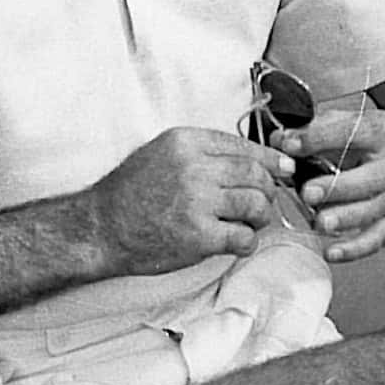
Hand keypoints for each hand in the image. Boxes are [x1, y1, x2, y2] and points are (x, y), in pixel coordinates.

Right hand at [92, 127, 289, 274]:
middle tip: (264, 202)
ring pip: (257, 203)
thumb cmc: (131, 193)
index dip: (270, 159)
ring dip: (261, 216)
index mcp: (186, 142)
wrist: (100, 228)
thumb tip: (252, 159)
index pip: (243, 146)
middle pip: (256, 173)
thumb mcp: (162, 154)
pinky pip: (243, 236)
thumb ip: (203, 153)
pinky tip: (238, 243)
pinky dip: (247, 242)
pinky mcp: (199, 235)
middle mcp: (193, 167)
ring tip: (251, 222)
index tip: (284, 168)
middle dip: (269, 189)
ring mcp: (197, 201)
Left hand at [272, 97, 384, 263]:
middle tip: (308, 193)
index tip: (290, 146)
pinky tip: (331, 252)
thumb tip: (279, 142)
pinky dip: (355, 249)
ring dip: (346, 219)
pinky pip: (376, 238)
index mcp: (381, 132)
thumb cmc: (362, 138)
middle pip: (373, 178)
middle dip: (338, 187)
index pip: (352, 132)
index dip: (319, 139)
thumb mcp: (341, 122)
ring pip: (375, 210)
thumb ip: (310, 130)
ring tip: (320, 223)